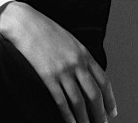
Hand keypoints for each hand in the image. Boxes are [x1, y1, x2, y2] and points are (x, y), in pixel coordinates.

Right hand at [0, 2, 116, 122]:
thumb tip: (87, 75)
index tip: (112, 111)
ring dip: (84, 118)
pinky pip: (61, 101)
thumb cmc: (45, 31)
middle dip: (99, 113)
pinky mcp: (48, 76)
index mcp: (84, 54)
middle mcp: (77, 63)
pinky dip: (67, 115)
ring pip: (79, 101)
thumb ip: (80, 57)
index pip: (104, 81)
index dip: (109, 99)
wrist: (25, 23)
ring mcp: (63, 70)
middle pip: (94, 94)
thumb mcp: (69, 41)